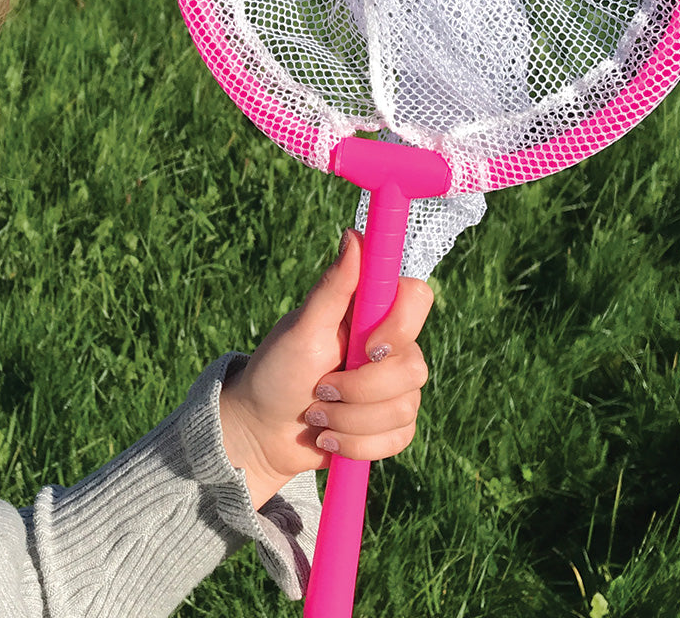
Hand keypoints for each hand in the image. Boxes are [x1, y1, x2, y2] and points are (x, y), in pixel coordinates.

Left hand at [219, 229, 433, 508]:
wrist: (262, 431)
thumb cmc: (276, 371)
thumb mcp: (302, 328)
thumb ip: (334, 286)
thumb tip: (354, 234)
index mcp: (369, 312)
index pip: (417, 298)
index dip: (399, 327)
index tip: (367, 347)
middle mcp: (388, 344)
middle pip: (414, 366)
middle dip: (359, 390)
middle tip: (320, 388)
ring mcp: (393, 386)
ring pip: (406, 407)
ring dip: (351, 421)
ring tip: (316, 415)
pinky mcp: (391, 424)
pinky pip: (400, 438)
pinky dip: (358, 444)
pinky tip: (329, 439)